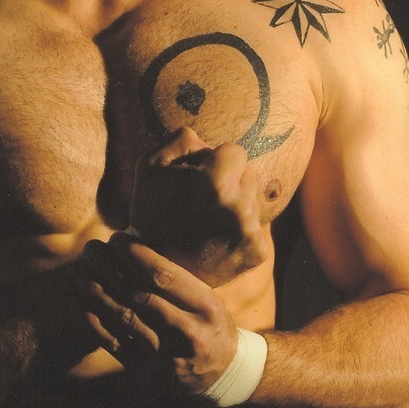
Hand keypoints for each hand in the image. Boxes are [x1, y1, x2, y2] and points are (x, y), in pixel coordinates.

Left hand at [82, 236, 238, 396]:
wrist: (223, 376)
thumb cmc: (210, 325)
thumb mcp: (208, 299)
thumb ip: (177, 280)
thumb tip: (133, 248)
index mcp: (206, 307)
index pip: (164, 276)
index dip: (135, 255)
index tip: (116, 239)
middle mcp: (187, 331)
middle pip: (139, 294)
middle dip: (109, 267)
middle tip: (90, 248)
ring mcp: (166, 356)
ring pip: (124, 317)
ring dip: (95, 291)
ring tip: (77, 270)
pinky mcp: (148, 372)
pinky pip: (115, 343)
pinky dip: (95, 321)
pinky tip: (81, 302)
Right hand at [130, 127, 268, 287]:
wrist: (154, 268)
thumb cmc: (151, 211)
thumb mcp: (151, 164)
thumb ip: (182, 139)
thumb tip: (209, 143)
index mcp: (217, 182)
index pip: (236, 152)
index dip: (215, 161)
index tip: (199, 176)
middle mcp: (239, 207)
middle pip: (249, 174)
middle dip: (230, 181)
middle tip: (202, 201)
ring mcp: (250, 232)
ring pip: (253, 200)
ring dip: (236, 204)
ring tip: (207, 221)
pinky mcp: (256, 253)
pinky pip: (257, 226)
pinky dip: (241, 230)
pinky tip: (217, 238)